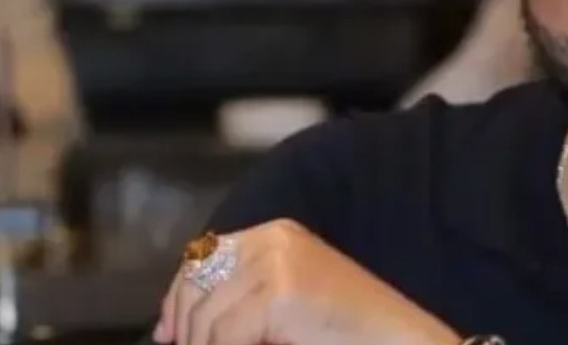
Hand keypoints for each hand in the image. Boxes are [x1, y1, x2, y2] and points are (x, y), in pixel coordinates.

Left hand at [153, 219, 460, 344]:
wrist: (399, 339)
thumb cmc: (350, 330)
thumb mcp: (288, 302)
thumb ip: (240, 299)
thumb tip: (174, 324)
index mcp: (277, 233)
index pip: (202, 257)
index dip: (177, 299)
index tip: (168, 334)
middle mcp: (274, 238)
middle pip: (196, 283)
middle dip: (188, 327)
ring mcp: (276, 262)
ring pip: (206, 319)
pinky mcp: (278, 293)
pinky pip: (224, 337)